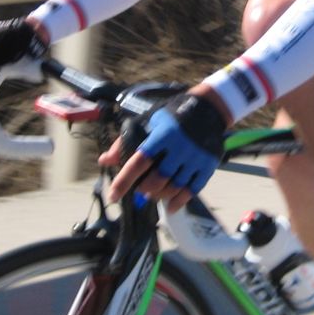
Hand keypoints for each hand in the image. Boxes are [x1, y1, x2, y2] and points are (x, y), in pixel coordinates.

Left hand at [101, 90, 228, 212]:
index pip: (138, 162)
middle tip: (140, 190)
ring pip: (174, 187)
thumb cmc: (172, 116)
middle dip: (145, 190)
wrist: (208, 108)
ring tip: (153, 194)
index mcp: (161, 135)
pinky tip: (170, 206)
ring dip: (160, 195)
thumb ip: (125, 142)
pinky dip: (179, 201)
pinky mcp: (208, 165)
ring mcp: (195, 157)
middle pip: (157, 179)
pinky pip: (192, 190)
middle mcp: (179, 147)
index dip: (124, 181)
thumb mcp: (148, 121)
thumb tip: (104, 160)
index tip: (113, 196)